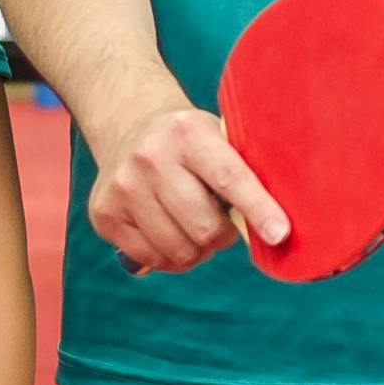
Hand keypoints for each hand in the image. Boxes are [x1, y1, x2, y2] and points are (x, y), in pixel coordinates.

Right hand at [86, 102, 285, 273]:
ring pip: (179, 250)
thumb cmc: (190, 141)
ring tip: (194, 224)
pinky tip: (170, 232)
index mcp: (188, 133)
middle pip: (203, 228)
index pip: (228, 177)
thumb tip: (276, 227)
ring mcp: (123, 187)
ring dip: (197, 248)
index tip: (279, 234)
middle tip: (222, 223)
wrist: (128, 125)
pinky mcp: (104, 214)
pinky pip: (151, 259)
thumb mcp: (217, 136)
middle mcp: (150, 158)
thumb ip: (245, 173)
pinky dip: (170, 256)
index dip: (257, 209)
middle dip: (222, 235)